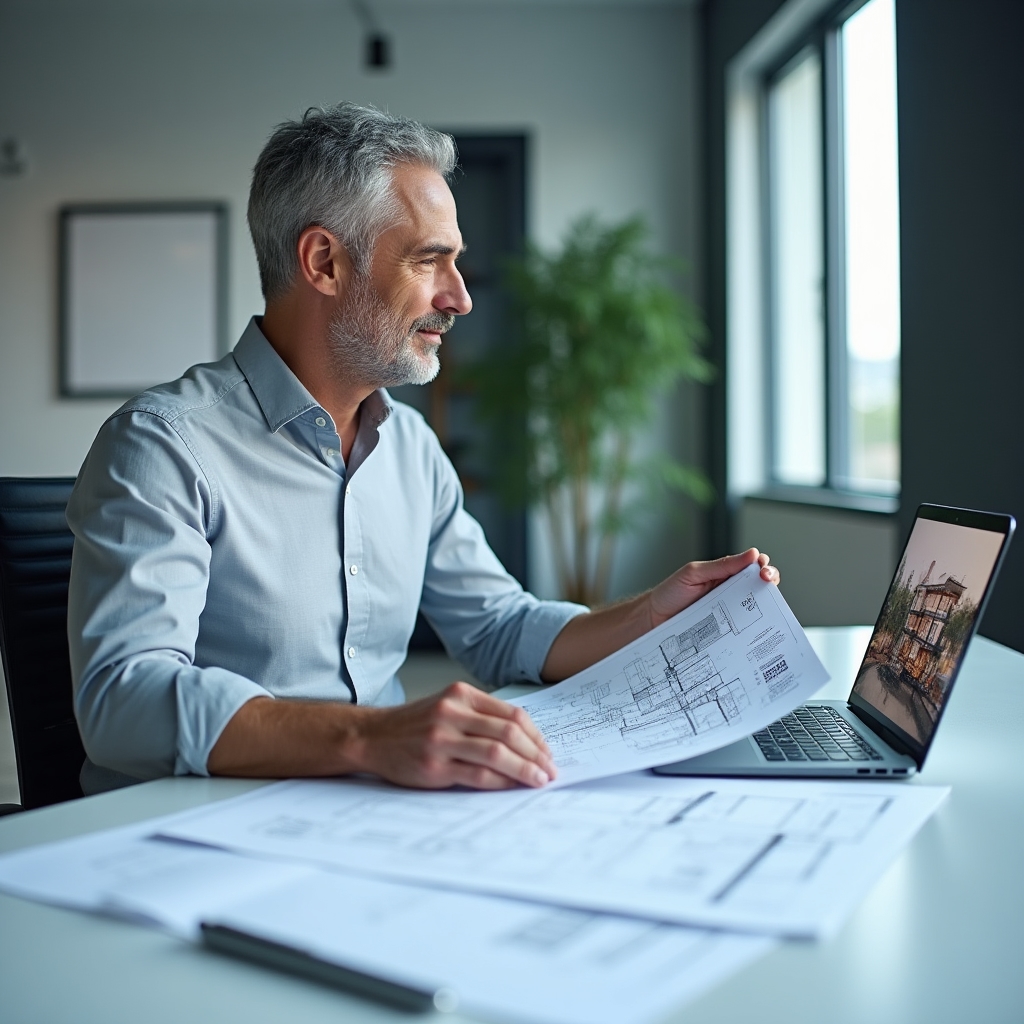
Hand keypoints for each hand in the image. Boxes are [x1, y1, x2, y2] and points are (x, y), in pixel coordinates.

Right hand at [353, 682, 556, 789]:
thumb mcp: (447, 707)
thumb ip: (481, 717)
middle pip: (509, 733)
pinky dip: (500, 782)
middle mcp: (452, 712)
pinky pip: (477, 774)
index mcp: (461, 694)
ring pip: (497, 753)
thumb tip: (526, 743)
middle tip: (549, 770)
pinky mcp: (434, 765)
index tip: (547, 752)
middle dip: (536, 754)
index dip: (536, 736)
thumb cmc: (414, 725)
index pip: (512, 714)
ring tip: (538, 780)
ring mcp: (442, 739)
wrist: (371, 737)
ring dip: (524, 770)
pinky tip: (511, 787)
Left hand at [648, 548, 779, 628]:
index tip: (763, 569)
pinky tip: (755, 626)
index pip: (752, 566)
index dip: (763, 565)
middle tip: (767, 581)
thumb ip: (721, 565)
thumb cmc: (670, 593)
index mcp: (725, 574)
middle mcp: (730, 592)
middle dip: (770, 580)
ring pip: (756, 608)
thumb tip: (751, 554)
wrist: (653, 619)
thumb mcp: (694, 574)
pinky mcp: (726, 630)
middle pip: (760, 586)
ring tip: (763, 602)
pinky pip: (743, 628)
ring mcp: (729, 611)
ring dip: (764, 605)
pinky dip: (752, 628)